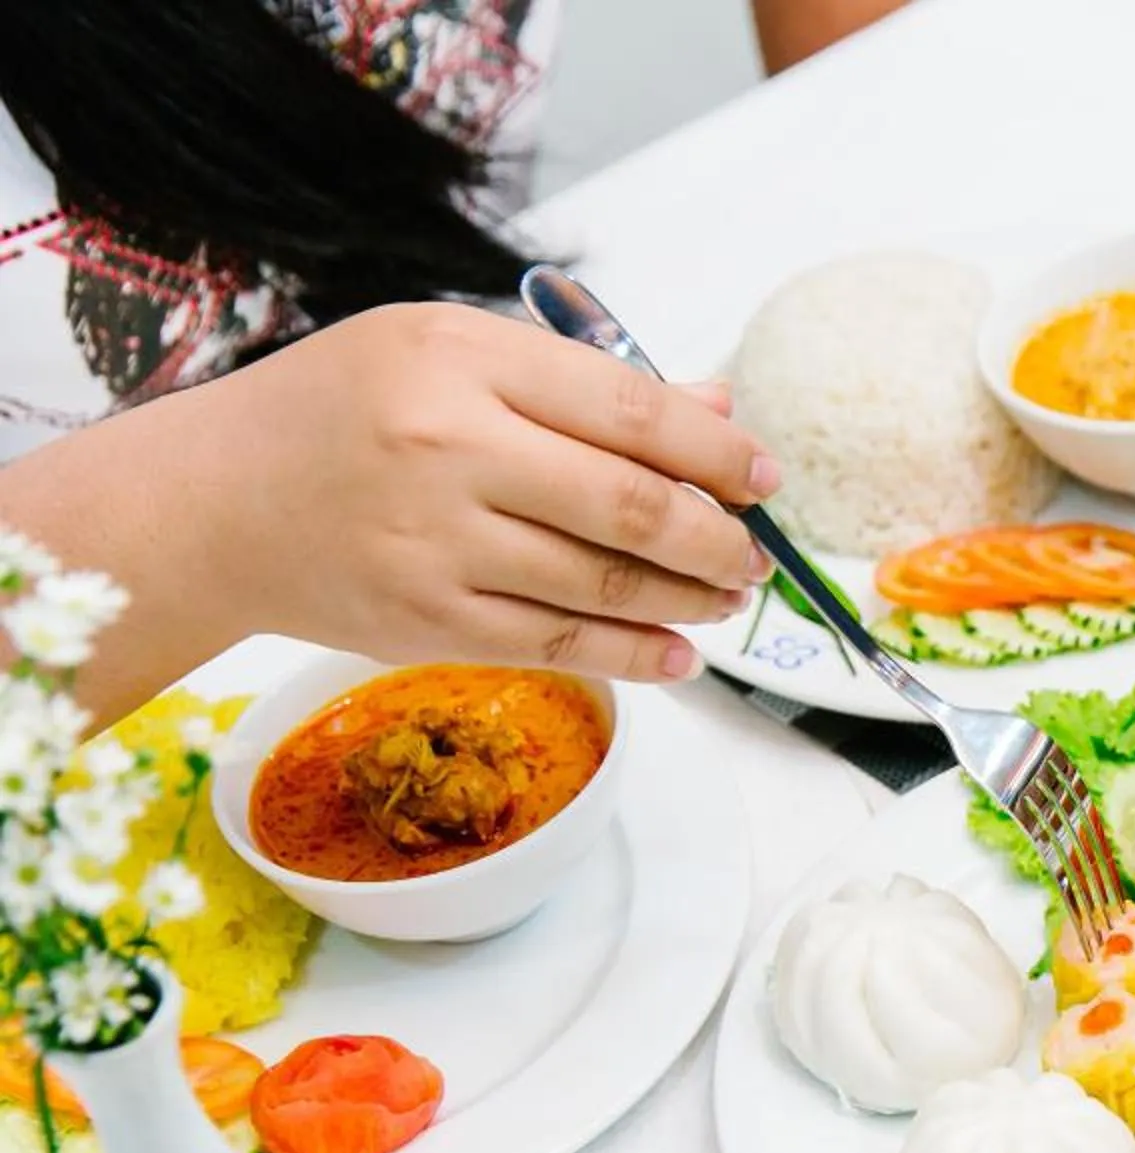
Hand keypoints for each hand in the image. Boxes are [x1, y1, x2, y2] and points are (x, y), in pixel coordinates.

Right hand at [178, 302, 777, 682]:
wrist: (210, 502)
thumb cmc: (339, 413)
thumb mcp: (445, 353)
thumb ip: (579, 383)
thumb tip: (714, 410)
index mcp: (459, 356)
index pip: (628, 408)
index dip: (716, 452)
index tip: (762, 476)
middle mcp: (449, 445)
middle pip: (631, 503)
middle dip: (717, 538)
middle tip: (754, 554)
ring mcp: (437, 540)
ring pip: (606, 582)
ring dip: (690, 598)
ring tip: (727, 596)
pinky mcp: (426, 620)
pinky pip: (561, 645)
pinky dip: (637, 655)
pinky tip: (679, 653)